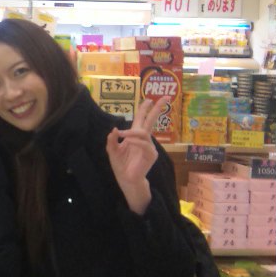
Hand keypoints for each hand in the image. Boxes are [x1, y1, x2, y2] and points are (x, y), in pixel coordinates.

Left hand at [105, 96, 170, 214]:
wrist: (126, 178)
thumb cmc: (120, 164)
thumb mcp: (112, 151)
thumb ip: (111, 140)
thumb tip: (115, 129)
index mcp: (135, 135)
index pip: (141, 119)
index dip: (145, 109)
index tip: (149, 99)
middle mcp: (144, 139)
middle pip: (151, 121)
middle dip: (157, 109)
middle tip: (166, 97)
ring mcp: (149, 146)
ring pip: (143, 133)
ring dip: (132, 132)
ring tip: (122, 135)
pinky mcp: (151, 154)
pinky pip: (144, 144)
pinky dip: (135, 141)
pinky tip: (127, 142)